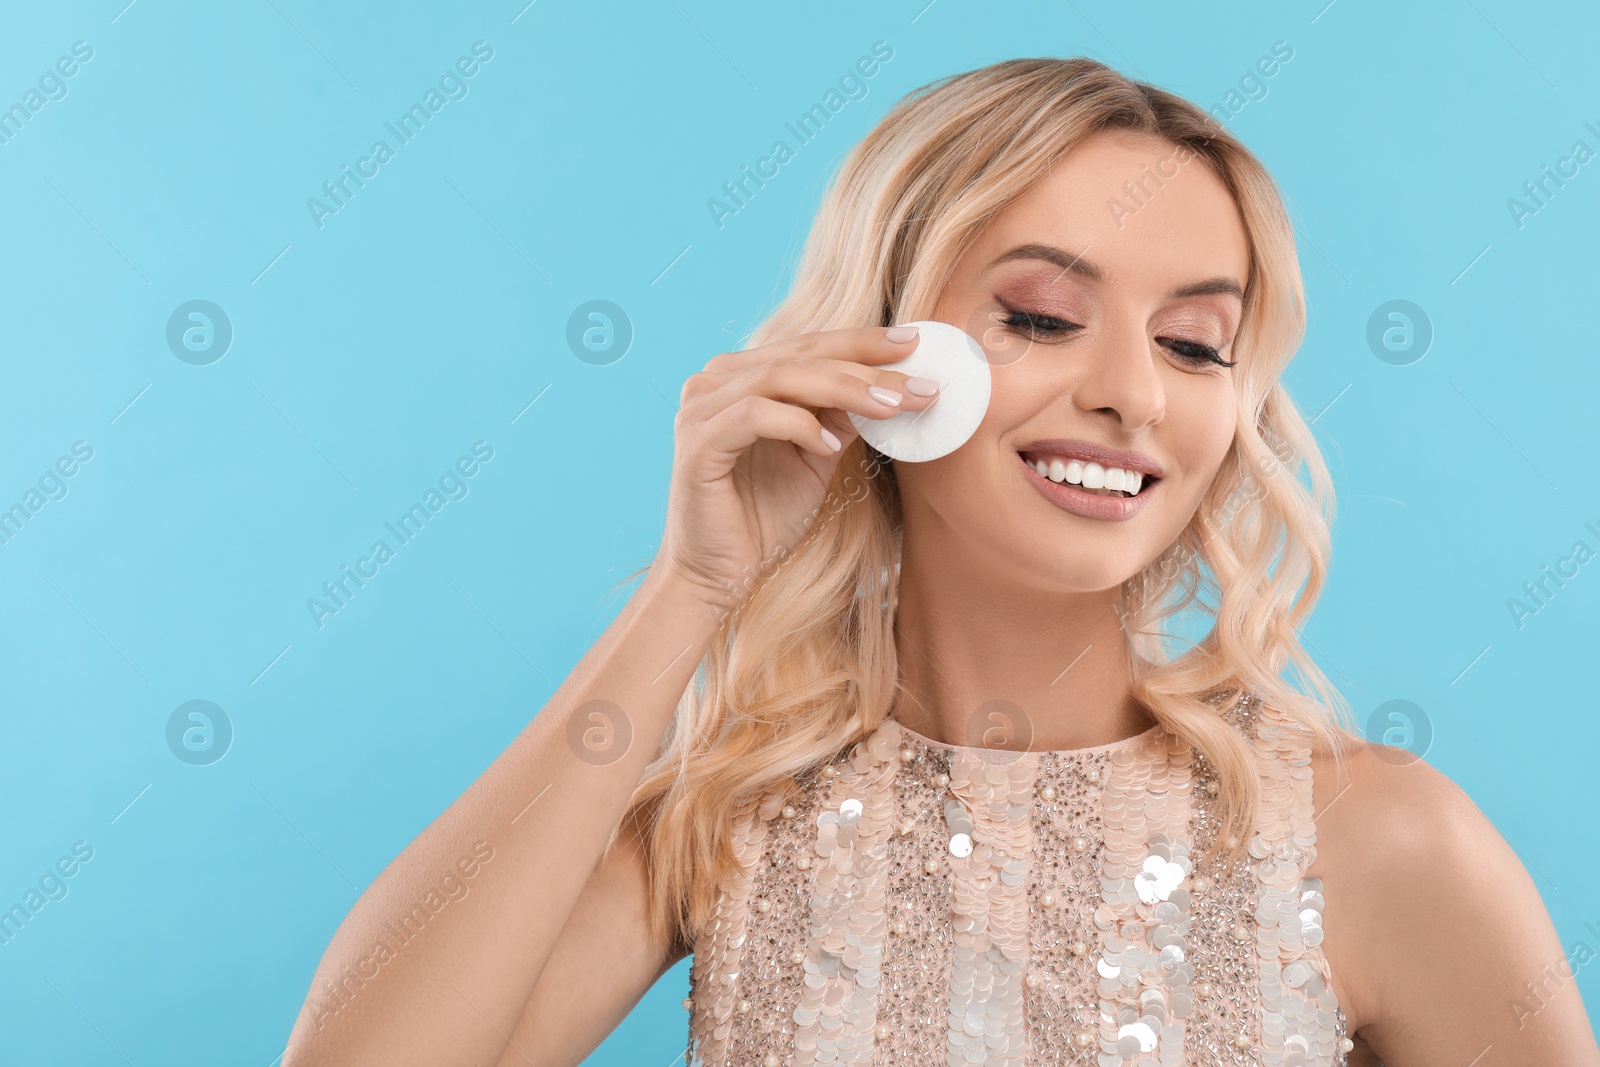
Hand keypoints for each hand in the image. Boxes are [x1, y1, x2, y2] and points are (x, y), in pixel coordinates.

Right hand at [655, 324, 938, 610]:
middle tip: (917, 384)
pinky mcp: (697, 443)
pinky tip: (831, 446)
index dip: (863, 342)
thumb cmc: (760, 520)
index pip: (809, 346)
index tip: (915, 344)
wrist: (716, 578)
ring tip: (891, 409)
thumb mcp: (815, 459)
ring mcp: (700, 409)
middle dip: (866, 367)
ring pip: (781, 377)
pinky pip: (756, 415)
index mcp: (739, 377)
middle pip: (800, 355)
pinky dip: (800, 425)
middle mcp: (713, 382)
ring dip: (844, 390)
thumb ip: (839, 419)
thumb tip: (888, 387)